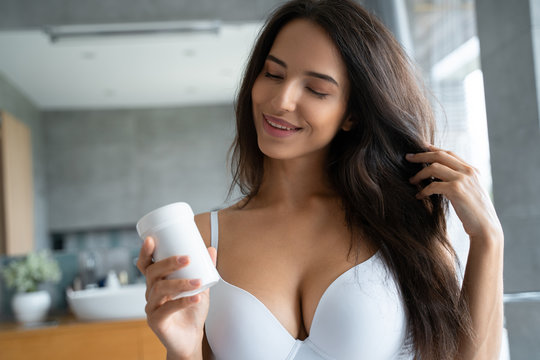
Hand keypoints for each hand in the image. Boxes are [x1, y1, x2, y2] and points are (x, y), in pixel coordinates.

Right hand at [137, 237, 216, 359]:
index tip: (151, 239)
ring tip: (198, 282)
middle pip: (153, 273)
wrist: (191, 338)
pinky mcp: (156, 322)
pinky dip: (183, 302)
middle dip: (168, 263)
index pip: (146, 265)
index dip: (145, 252)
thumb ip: (205, 270)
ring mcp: (151, 307)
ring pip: (160, 289)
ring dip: (180, 283)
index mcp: (157, 282)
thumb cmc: (192, 311)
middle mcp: (151, 293)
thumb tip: (211, 249)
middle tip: (187, 258)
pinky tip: (196, 298)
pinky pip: (167, 309)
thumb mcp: (200, 287)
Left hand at [406, 144, 502, 241]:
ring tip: (412, 181)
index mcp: (472, 170)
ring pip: (434, 167)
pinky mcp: (456, 190)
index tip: (421, 147)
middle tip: (408, 157)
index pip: (450, 154)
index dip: (434, 149)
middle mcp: (468, 171)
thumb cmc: (475, 213)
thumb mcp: (469, 192)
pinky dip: (423, 190)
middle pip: (440, 155)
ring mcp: (463, 179)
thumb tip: (437, 176)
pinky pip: (433, 185)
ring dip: (419, 174)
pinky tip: (419, 196)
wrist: (486, 228)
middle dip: (421, 155)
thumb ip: (457, 181)